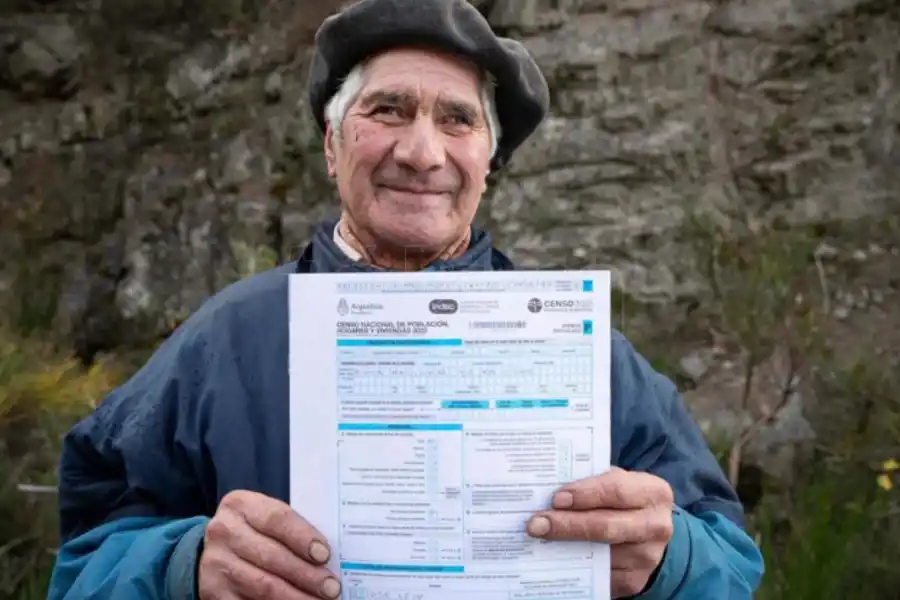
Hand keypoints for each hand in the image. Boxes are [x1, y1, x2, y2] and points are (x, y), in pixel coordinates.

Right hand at [198, 490, 340, 599]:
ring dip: (295, 596)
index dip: (303, 538)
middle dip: (306, 575)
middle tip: (331, 587)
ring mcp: (217, 562)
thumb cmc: (255, 530)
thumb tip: (326, 556)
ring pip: (263, 585)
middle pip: (272, 555)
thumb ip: (292, 530)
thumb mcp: (266, 519)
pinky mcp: (214, 591)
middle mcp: (225, 531)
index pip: (277, 519)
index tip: (325, 555)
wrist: (217, 550)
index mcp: (241, 505)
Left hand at [526, 467, 674, 597]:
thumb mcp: (617, 481)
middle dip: (567, 525)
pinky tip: (553, 557)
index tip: (556, 499)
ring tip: (538, 540)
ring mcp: (647, 557)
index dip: (584, 494)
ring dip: (564, 548)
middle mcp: (656, 526)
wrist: (649, 532)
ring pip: (600, 554)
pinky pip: (599, 576)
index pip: (616, 490)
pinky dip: (573, 566)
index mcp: (654, 493)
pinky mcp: (634, 580)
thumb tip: (548, 486)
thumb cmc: (624, 499)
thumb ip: (591, 480)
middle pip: (606, 527)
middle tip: (536, 523)